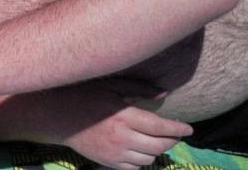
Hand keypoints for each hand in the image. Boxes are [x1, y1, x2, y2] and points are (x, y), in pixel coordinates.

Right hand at [58, 78, 192, 169]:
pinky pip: (135, 168)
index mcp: (123, 116)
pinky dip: (142, 160)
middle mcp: (121, 137)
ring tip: (156, 140)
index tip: (189, 128)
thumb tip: (163, 95)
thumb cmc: (84, 96)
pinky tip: (140, 150)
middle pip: (158, 145)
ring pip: (149, 159)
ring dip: (157, 150)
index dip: (178, 129)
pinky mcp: (108, 163)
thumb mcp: (110, 86)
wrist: (58, 117)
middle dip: (171, 140)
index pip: (160, 127)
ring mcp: (115, 153)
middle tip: (175, 133)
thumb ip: (138, 89)